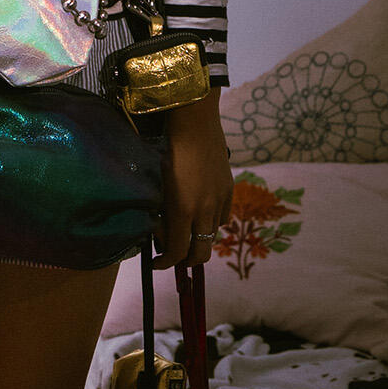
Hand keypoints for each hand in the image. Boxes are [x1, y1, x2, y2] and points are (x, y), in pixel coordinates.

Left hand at [157, 94, 230, 270]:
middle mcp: (204, 210)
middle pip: (200, 253)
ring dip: (199, 241)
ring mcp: (219, 201)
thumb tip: (160, 234)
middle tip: (174, 256)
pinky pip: (222, 218)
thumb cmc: (168, 151)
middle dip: (186, 261)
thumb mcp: (158, 185)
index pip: (177, 252)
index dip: (166, 262)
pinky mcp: (229, 190)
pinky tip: (200, 213)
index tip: (158, 262)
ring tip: (186, 233)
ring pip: (212, 236)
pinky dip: (211, 223)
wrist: (195, 125)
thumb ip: (161, 213)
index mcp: (182, 210)